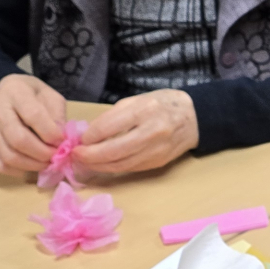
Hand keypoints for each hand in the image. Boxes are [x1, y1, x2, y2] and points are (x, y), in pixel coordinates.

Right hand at [0, 74, 66, 175]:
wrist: (6, 93)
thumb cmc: (33, 94)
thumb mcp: (50, 95)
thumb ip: (57, 115)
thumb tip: (60, 140)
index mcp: (15, 91)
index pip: (33, 115)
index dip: (50, 132)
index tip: (63, 141)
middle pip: (18, 139)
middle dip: (42, 153)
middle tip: (56, 156)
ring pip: (9, 156)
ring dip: (33, 165)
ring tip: (47, 162)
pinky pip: (1, 164)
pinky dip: (19, 171)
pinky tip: (32, 166)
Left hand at [73, 90, 198, 175]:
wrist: (194, 118)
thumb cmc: (162, 104)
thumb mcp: (137, 100)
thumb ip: (114, 116)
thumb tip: (90, 134)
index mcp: (144, 110)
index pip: (108, 127)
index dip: (89, 137)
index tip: (79, 139)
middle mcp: (151, 132)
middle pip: (112, 151)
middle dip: (89, 156)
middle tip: (75, 155)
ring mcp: (156, 151)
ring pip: (120, 165)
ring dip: (98, 166)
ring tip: (84, 162)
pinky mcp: (157, 163)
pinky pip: (129, 168)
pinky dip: (112, 168)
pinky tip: (102, 164)